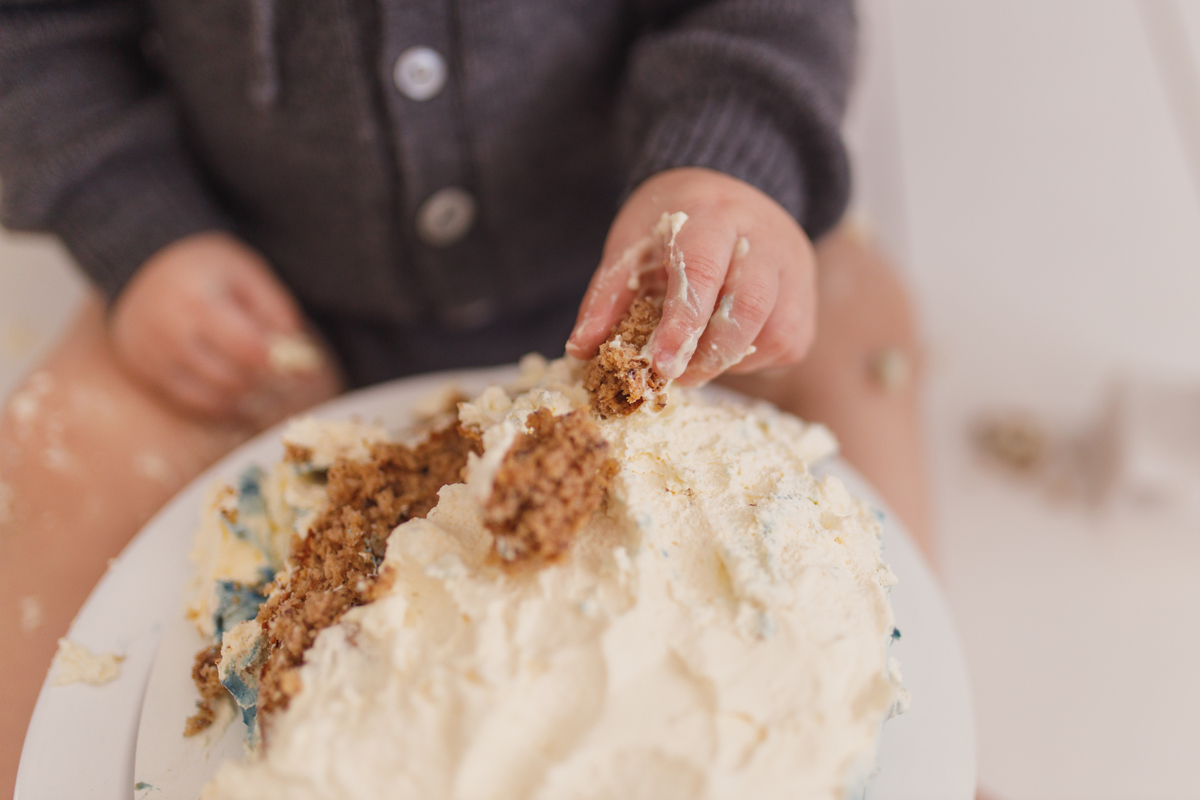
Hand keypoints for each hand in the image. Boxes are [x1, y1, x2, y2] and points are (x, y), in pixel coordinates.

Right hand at [111, 231, 308, 417]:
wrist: (144, 265)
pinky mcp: (145, 372)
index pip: (245, 346)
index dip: (276, 362)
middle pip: (229, 378)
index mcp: (196, 299)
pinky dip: (222, 408)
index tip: (299, 366)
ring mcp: (152, 355)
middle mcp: (168, 330)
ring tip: (268, 390)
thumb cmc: (208, 269)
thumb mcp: (246, 275)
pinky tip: (243, 399)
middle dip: (264, 385)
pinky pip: (190, 405)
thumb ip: (276, 312)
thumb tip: (303, 361)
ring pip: (210, 399)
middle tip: (288, 383)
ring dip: (246, 401)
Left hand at [566, 167, 816, 385]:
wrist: (723, 193)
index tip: (660, 365)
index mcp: (710, 214)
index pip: (702, 270)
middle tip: (673, 376)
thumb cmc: (670, 227)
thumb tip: (581, 349)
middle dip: (709, 353)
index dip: (682, 324)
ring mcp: (794, 265)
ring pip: (778, 330)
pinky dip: (755, 360)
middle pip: (751, 304)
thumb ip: (606, 297)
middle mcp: (763, 235)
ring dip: (732, 361)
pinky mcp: (806, 295)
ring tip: (696, 361)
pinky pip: (790, 343)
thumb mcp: (631, 246)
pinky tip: (725, 349)